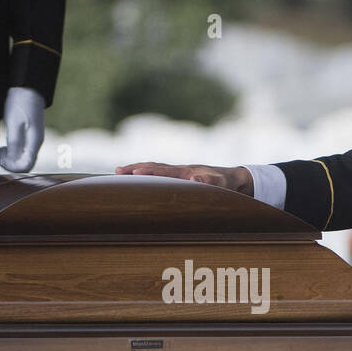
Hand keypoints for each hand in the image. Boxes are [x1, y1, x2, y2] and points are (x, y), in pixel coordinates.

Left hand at [0, 86, 45, 171]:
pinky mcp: (30, 135)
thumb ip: (14, 144)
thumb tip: (12, 161)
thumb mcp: (14, 124)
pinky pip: (22, 149)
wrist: (27, 88)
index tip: (1, 159)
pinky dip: (13, 151)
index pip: (26, 165)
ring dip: (11, 157)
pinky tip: (5, 145)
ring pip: (23, 157)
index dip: (13, 167)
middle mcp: (36, 143)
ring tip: (0, 150)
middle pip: (25, 163)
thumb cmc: (21, 104)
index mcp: (34, 142)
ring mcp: (34, 139)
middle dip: (11, 162)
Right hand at [114, 162, 252, 194]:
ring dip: (138, 170)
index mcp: (186, 172)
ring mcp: (180, 173)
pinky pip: (159, 175)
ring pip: (154, 169)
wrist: (236, 179)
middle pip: (153, 166)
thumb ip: (210, 182)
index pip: (162, 171)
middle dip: (134, 168)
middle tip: (116, 171)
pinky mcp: (181, 177)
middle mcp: (180, 170)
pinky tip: (139, 179)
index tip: (133, 173)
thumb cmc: (227, 183)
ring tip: (120, 172)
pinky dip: (147, 174)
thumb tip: (195, 180)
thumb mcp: (221, 184)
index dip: (148, 172)